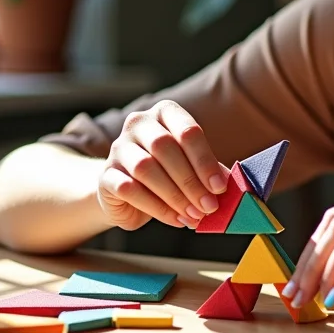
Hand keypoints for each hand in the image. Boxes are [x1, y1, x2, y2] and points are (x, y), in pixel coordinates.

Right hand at [98, 100, 231, 230]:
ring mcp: (118, 147)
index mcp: (165, 113)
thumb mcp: (192, 167)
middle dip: (190, 181)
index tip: (219, 187)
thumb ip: (208, 171)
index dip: (205, 161)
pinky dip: (157, 207)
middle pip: (165, 148)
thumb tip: (228, 185)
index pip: (187, 131)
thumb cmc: (168, 173)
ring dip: (174, 196)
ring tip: (193, 215)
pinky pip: (129, 189)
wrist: (127, 193)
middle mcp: (138, 124)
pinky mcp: (106, 174)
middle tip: (208, 206)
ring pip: (146, 168)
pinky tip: (175, 219)